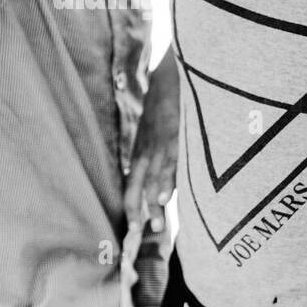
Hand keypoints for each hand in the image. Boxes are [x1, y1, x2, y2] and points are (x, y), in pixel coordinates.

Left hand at [124, 48, 179, 235]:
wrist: (173, 71)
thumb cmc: (167, 104)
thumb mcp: (155, 129)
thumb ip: (155, 153)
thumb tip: (157, 179)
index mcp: (142, 151)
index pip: (132, 186)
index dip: (131, 208)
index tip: (132, 231)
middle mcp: (147, 150)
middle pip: (137, 187)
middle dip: (138, 212)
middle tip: (138, 235)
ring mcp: (161, 143)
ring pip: (154, 179)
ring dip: (155, 203)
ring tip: (156, 226)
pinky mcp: (175, 134)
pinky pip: (172, 161)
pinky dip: (168, 179)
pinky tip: (166, 196)